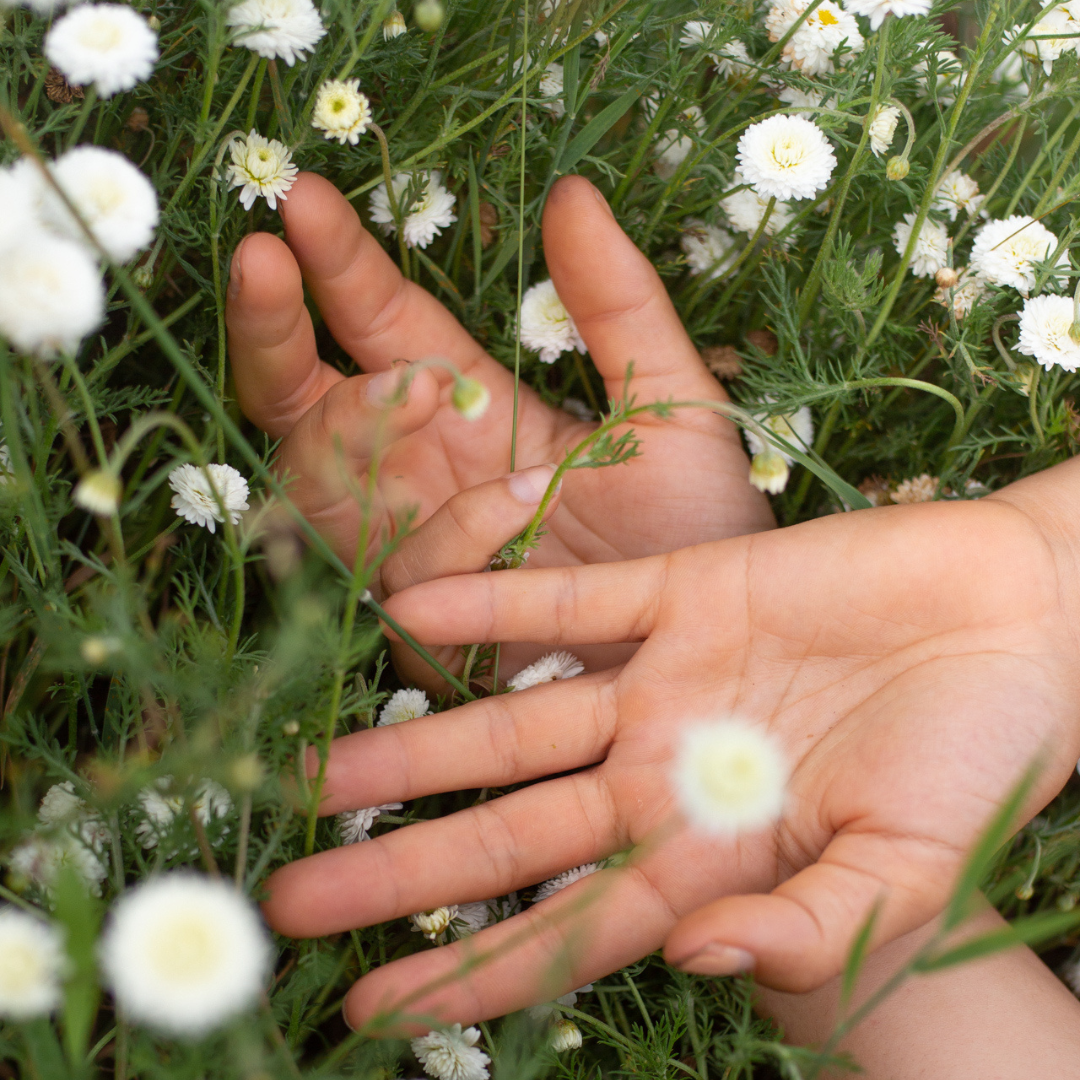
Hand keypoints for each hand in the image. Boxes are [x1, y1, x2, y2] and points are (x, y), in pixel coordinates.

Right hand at [226, 172, 772, 685]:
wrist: (713, 653)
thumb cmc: (695, 529)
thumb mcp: (669, 406)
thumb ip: (619, 307)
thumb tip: (571, 190)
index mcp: (474, 409)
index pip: (384, 326)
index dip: (342, 266)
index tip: (309, 199)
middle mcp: (422, 473)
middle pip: (308, 399)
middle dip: (275, 329)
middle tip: (263, 261)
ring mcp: (411, 549)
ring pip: (323, 482)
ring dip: (352, 425)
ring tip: (416, 390)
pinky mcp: (421, 628)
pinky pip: (393, 574)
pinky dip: (447, 533)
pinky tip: (514, 506)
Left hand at [262, 458, 1079, 1027]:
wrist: (1018, 617)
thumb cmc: (984, 756)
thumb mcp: (910, 871)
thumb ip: (809, 928)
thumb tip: (695, 965)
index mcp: (712, 853)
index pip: (564, 930)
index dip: (468, 974)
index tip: (369, 1010)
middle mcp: (663, 769)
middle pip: (505, 833)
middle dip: (398, 869)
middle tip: (287, 902)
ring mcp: (663, 677)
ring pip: (511, 720)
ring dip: (416, 741)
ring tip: (314, 771)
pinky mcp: (682, 587)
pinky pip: (567, 598)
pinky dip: (491, 605)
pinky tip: (406, 612)